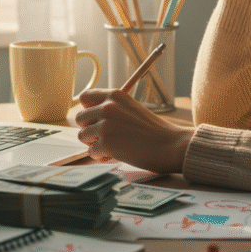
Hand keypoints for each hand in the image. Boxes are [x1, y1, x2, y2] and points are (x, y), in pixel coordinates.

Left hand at [75, 89, 194, 174]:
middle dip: (90, 129)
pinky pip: (91, 152)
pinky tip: (117, 155)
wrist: (170, 145)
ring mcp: (105, 125)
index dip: (88, 109)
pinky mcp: (106, 143)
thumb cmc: (154, 131)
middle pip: (80, 118)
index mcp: (115, 95)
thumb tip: (89, 117)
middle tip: (107, 136)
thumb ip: (112, 109)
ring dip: (95, 144)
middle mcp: (108, 107)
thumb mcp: (132, 109)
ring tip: (113, 146)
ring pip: (83, 136)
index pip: (85, 97)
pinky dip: (102, 156)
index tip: (96, 118)